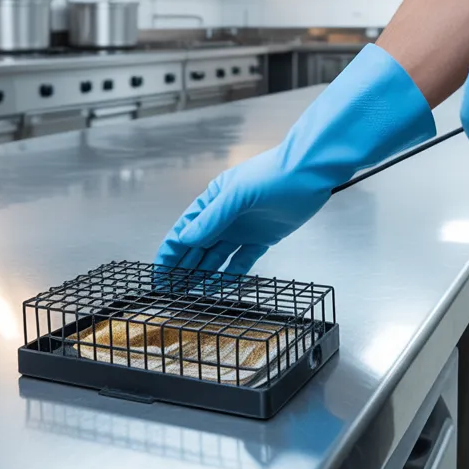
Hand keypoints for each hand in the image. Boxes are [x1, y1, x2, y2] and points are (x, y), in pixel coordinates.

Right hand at [154, 147, 331, 275]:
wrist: (309, 174)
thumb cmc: (274, 174)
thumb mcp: (238, 194)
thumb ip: (212, 218)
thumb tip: (186, 239)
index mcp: (212, 201)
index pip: (183, 231)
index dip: (169, 254)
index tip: (159, 275)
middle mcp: (224, 216)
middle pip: (197, 247)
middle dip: (183, 269)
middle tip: (172, 291)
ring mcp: (242, 229)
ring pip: (217, 257)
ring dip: (204, 275)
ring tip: (192, 295)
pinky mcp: (262, 239)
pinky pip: (241, 261)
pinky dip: (230, 275)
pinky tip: (220, 287)